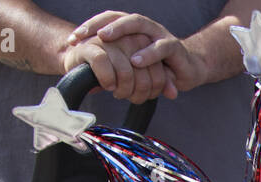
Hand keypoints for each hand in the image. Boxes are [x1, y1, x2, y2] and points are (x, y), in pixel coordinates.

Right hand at [61, 30, 166, 101]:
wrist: (80, 63)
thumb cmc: (111, 69)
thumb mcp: (138, 75)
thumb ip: (158, 81)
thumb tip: (174, 93)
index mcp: (142, 40)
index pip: (158, 72)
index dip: (153, 90)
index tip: (143, 96)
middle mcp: (127, 37)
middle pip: (144, 76)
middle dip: (137, 93)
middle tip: (128, 96)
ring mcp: (108, 41)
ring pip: (125, 72)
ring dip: (122, 90)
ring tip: (117, 91)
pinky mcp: (90, 46)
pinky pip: (103, 64)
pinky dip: (107, 80)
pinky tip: (108, 85)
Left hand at [70, 12, 209, 98]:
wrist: (188, 69)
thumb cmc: (157, 67)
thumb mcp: (132, 69)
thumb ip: (113, 71)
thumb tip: (88, 84)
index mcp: (132, 30)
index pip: (107, 21)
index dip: (88, 27)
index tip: (72, 39)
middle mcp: (144, 27)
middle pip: (120, 18)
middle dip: (100, 24)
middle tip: (84, 34)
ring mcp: (159, 34)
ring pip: (139, 25)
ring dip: (120, 30)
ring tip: (105, 39)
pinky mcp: (173, 47)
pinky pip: (160, 48)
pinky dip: (148, 54)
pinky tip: (136, 61)